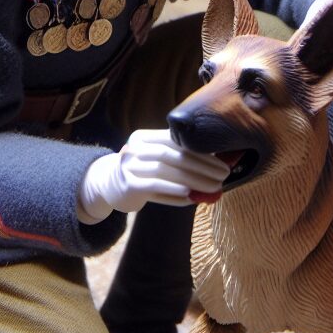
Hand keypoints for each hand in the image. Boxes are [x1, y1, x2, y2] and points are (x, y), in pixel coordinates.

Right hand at [77, 128, 229, 223]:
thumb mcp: (159, 163)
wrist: (108, 186)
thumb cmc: (143, 174)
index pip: (177, 140)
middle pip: (173, 154)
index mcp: (144, 137)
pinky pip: (155, 186)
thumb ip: (183, 162)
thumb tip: (218, 168)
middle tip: (223, 176)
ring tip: (213, 188)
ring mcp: (129, 165)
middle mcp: (135, 147)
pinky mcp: (128, 185)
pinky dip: (175, 191)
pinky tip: (191, 195)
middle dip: (202, 165)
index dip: (202, 151)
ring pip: (166, 170)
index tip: (224, 162)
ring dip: (193, 179)